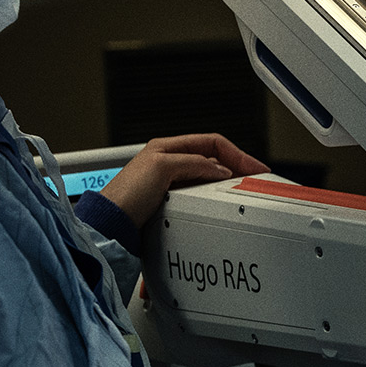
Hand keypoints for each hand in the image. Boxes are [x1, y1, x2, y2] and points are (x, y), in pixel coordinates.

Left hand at [99, 133, 268, 227]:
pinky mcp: (171, 200)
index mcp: (166, 147)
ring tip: (239, 190)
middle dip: (235, 166)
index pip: (212, 143)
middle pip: (213, 159)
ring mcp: (171, 182)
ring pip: (208, 176)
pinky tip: (219, 202)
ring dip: (225, 182)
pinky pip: (200, 193)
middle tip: (253, 179)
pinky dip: (214, 196)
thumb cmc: (125, 194)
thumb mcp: (162, 167)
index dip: (236, 153)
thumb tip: (220, 170)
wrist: (110, 223)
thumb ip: (194, 164)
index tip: (255, 168)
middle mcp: (170, 162)